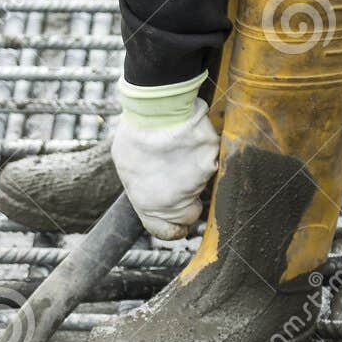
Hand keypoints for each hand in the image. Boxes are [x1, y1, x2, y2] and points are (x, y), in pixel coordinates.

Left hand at [110, 98, 218, 240]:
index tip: (178, 225)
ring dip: (194, 173)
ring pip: (203, 186)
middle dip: (190, 204)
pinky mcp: (214, 160)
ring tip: (179, 151)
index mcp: (151, 205)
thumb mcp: (127, 167)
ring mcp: (199, 181)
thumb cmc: (137, 135)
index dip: (174, 228)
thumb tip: (150, 189)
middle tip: (181, 183)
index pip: (168, 231)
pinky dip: (205, 155)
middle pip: (191, 213)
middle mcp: (177, 199)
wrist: (158, 110)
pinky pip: (212, 163)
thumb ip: (142, 186)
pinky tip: (191, 141)